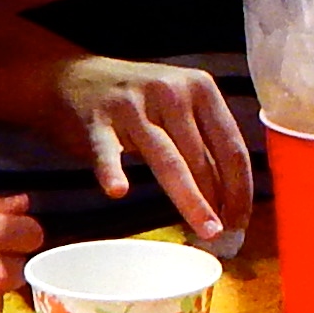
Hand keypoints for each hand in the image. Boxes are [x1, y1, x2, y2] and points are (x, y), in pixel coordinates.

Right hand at [49, 57, 252, 240]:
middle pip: (202, 157)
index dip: (240, 187)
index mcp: (200, 88)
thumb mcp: (178, 105)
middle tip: (223, 236)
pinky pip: (107, 152)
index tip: (241, 220)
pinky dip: (112, 171)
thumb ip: (202, 141)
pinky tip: (118, 190)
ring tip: (203, 230)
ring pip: (168, 161)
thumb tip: (229, 198)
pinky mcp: (96, 121)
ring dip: (190, 200)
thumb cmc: (137, 99)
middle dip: (217, 201)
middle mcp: (170, 92)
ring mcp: (132, 106)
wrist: (72, 76)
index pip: (231, 145)